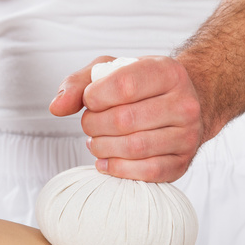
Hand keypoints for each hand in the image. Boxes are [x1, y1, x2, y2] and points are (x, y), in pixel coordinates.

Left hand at [49, 55, 204, 181]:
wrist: (180, 105)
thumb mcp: (110, 72)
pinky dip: (117, 168)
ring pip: (133, 148)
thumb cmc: (140, 87)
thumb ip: (78, 84)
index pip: (123, 86)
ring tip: (96, 141)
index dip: (94, 97)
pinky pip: (146, 172)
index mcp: (168, 72)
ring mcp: (188, 135)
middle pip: (123, 120)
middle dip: (93, 125)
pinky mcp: (182, 162)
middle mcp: (184, 103)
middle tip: (90, 124)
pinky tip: (106, 160)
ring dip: (102, 147)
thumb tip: (57, 107)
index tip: (90, 100)